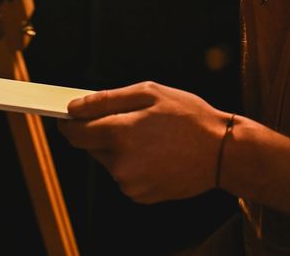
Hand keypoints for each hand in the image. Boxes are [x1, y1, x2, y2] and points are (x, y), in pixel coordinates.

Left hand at [58, 82, 227, 203]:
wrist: (220, 152)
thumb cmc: (186, 115)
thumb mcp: (148, 93)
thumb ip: (106, 100)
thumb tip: (74, 108)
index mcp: (120, 134)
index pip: (75, 133)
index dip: (68, 123)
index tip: (68, 115)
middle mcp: (120, 164)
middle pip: (91, 146)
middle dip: (101, 132)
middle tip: (129, 119)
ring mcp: (130, 184)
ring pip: (109, 161)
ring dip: (118, 148)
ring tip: (149, 135)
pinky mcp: (141, 196)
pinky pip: (124, 175)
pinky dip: (132, 163)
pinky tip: (155, 153)